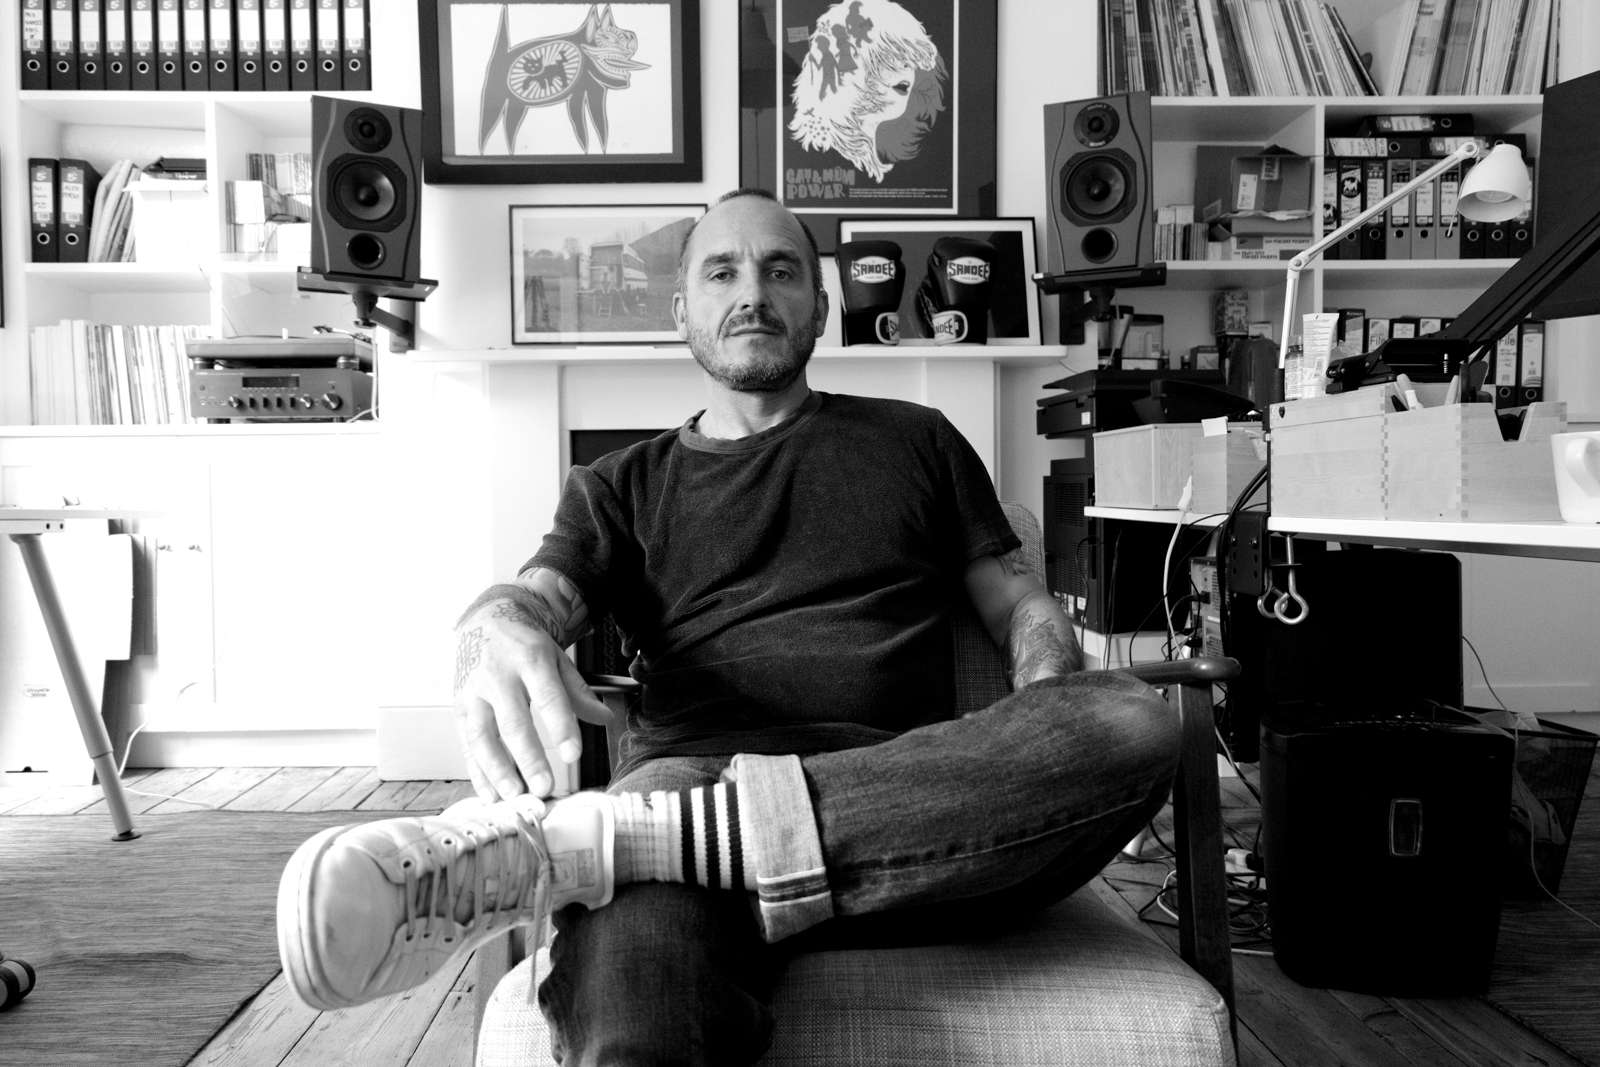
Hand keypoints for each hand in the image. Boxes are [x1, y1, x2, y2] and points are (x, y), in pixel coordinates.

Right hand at [451, 600, 615, 800]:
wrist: (486, 621)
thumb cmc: (525, 645)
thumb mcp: (557, 658)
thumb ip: (579, 692)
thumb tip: (605, 719)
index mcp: (530, 659)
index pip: (548, 696)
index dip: (561, 727)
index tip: (573, 756)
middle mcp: (498, 675)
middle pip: (513, 722)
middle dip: (528, 759)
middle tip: (543, 788)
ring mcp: (473, 692)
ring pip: (482, 736)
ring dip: (497, 771)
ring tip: (515, 796)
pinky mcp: (459, 707)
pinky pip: (466, 743)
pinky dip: (477, 771)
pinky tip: (490, 793)